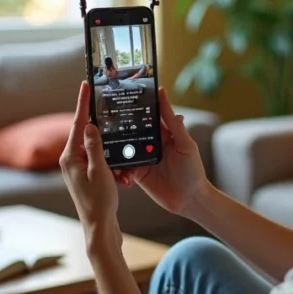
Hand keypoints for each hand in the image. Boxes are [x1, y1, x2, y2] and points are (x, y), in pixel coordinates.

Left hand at [60, 81, 121, 252]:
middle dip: (104, 129)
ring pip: (98, 149)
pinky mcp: (88, 177)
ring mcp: (79, 169)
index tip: (85, 85)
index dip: (83, 103)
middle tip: (112, 109)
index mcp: (70, 157)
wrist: (100, 229)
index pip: (77, 123)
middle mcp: (71, 161)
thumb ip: (95, 146)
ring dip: (113, 154)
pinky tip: (123, 177)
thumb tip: (90, 125)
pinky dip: (114, 166)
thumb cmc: (99, 202)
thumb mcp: (100, 171)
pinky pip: (103, 162)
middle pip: (88, 134)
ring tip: (122, 168)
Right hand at [114, 87, 209, 216]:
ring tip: (99, 139)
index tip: (120, 93)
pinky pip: (122, 165)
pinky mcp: (136, 172)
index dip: (136, 104)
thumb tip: (163, 94)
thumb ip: (172, 121)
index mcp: (163, 132)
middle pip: (131, 129)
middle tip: (101, 116)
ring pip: (123, 146)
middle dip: (117, 124)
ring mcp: (142, 157)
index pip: (146, 114)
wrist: (189, 200)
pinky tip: (111, 163)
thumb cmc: (193, 170)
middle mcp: (150, 143)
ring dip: (113, 145)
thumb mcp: (185, 143)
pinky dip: (116, 165)